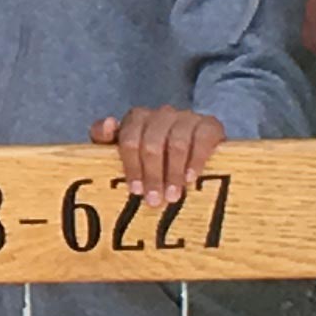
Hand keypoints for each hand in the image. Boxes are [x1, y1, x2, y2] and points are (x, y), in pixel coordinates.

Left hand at [91, 106, 224, 203]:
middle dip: (152, 175)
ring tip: (172, 196)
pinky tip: (191, 178)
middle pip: (151, 143)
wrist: (197, 150)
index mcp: (137, 119)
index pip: (129, 139)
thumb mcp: (127, 150)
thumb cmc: (154, 156)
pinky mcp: (210, 124)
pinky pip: (202, 139)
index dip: (131, 166)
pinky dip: (196, 160)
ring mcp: (186, 117)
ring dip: (173, 172)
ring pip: (176, 143)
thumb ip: (105, 138)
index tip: (135, 190)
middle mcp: (161, 114)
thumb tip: (108, 124)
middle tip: (154, 201)